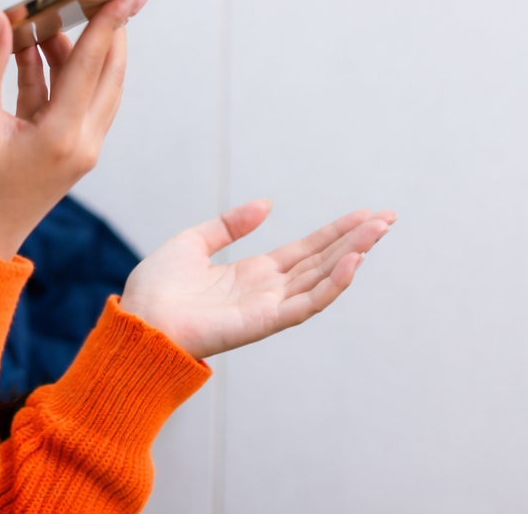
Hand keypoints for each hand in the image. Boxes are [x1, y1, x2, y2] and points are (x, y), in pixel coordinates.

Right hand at [0, 0, 147, 259]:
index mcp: (63, 137)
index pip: (92, 65)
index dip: (108, 23)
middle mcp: (80, 144)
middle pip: (107, 75)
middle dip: (107, 34)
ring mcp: (75, 151)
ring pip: (90, 88)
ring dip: (74, 53)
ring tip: (48, 19)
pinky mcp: (63, 154)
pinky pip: (69, 103)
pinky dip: (55, 75)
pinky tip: (29, 51)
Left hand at [120, 201, 395, 358]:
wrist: (139, 321)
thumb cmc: (157, 288)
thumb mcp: (193, 242)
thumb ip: (230, 225)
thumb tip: (267, 204)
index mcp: (253, 273)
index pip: (307, 250)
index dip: (336, 232)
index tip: (366, 214)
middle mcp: (268, 291)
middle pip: (322, 261)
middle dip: (356, 240)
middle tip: (388, 217)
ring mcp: (269, 307)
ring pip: (322, 278)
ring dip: (352, 255)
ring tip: (378, 231)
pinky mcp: (264, 322)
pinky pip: (306, 303)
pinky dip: (332, 284)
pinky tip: (353, 262)